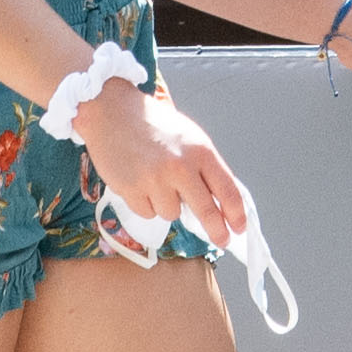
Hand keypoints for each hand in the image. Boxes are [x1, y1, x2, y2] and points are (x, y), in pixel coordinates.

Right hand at [87, 89, 251, 246]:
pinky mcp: (132, 190)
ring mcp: (155, 180)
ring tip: (154, 178)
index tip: (239, 227)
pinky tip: (138, 180)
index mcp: (200, 151)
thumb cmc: (152, 123)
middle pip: (206, 211)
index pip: (227, 190)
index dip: (236, 214)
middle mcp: (180, 167)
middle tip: (222, 240)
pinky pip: (148, 212)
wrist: (111, 111)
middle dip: (217, 231)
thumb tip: (220, 200)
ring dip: (166, 204)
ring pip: (172, 214)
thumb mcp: (189, 138)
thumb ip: (204, 167)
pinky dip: (145, 202)